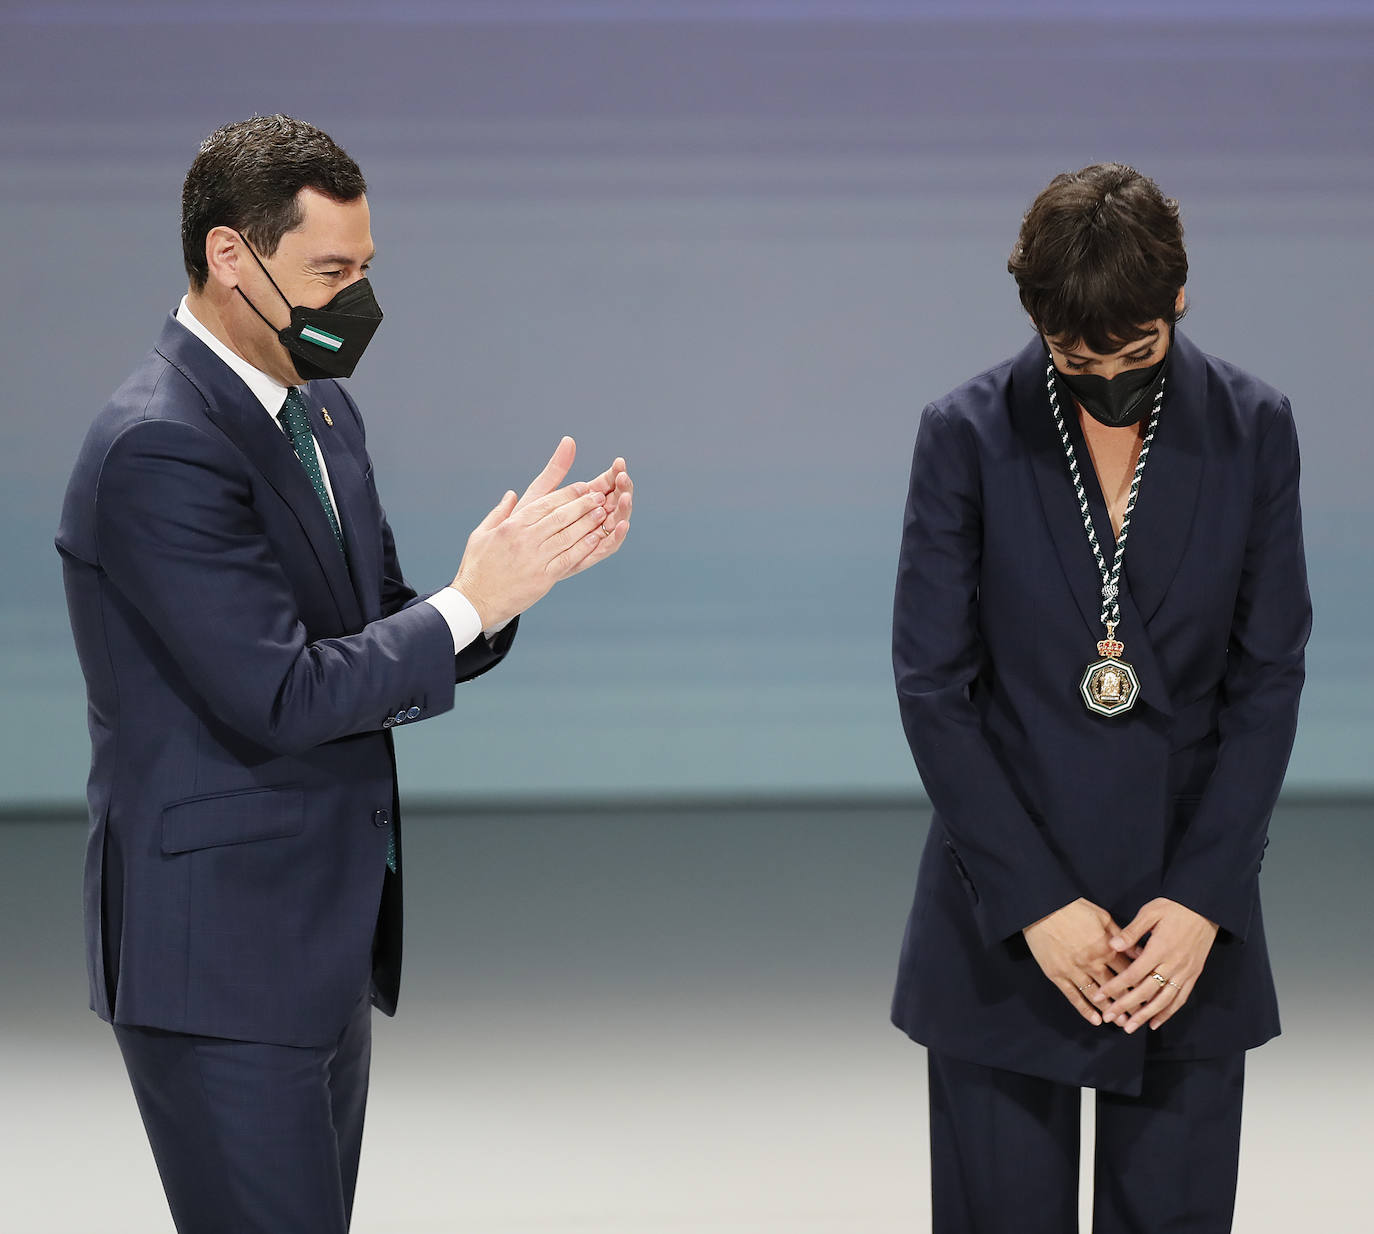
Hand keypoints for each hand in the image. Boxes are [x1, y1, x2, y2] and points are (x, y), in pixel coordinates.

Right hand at [452, 438, 630, 626]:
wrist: (475, 601)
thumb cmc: (477, 567)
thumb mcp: (481, 534)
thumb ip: (499, 512)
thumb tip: (512, 494)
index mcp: (511, 526)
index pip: (544, 504)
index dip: (567, 494)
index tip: (583, 487)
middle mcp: (525, 539)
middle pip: (560, 516)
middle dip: (582, 504)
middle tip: (599, 496)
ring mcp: (535, 558)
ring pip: (568, 535)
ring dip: (588, 523)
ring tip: (603, 512)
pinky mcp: (543, 578)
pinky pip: (568, 559)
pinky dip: (584, 547)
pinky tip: (596, 538)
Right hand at [1023, 898, 1135, 1026]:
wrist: (1040, 908)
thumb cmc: (1073, 908)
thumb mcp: (1102, 917)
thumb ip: (1121, 936)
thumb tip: (1140, 952)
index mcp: (1106, 948)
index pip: (1129, 972)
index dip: (1140, 986)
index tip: (1149, 997)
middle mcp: (1092, 963)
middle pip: (1116, 988)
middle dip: (1129, 1004)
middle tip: (1139, 1017)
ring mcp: (1073, 971)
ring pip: (1097, 996)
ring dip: (1110, 1011)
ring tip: (1121, 1022)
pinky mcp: (1057, 975)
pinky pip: (1073, 996)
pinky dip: (1085, 1010)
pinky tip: (1095, 1020)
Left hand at [1091, 898, 1217, 1033]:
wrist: (1205, 908)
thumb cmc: (1174, 907)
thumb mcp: (1150, 912)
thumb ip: (1132, 932)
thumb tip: (1112, 946)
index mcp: (1159, 948)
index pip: (1133, 973)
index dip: (1116, 986)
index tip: (1101, 995)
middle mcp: (1173, 964)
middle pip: (1147, 991)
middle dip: (1127, 1006)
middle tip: (1110, 1018)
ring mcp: (1185, 972)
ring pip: (1164, 1000)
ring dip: (1146, 1016)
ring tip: (1130, 1028)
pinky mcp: (1193, 975)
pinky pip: (1180, 998)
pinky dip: (1168, 1013)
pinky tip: (1156, 1023)